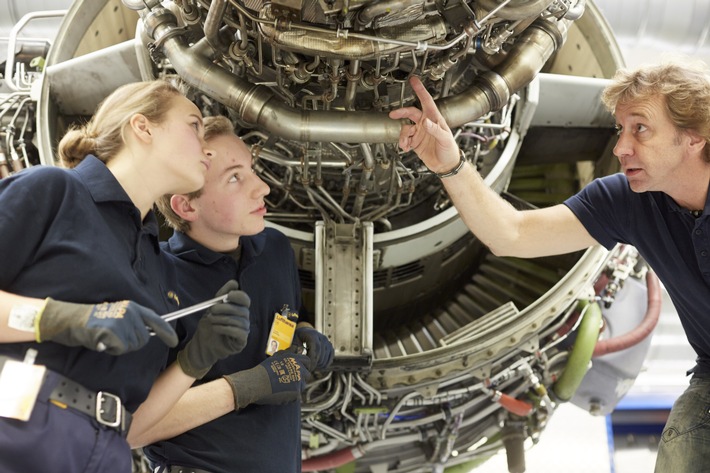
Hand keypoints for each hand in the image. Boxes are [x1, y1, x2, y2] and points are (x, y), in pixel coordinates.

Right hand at [37, 298, 177, 354]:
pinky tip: (103, 341)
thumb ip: (135, 322)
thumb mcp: (119, 315)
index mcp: (134, 307)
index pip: (156, 319)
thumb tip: (149, 334)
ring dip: (121, 346)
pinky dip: (112, 349)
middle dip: (132, 343)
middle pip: (143, 339)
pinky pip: (120, 348)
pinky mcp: (113, 332)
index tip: (175, 341)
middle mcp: (131, 313)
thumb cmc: (95, 321)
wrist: (72, 319)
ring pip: (132, 345)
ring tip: (108, 337)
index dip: (167, 332)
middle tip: (115, 337)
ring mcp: (122, 322)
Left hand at [177, 280, 250, 378]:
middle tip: (212, 309)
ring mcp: (244, 330)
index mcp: (239, 308)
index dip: (239, 296)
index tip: (228, 296)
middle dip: (225, 308)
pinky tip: (216, 328)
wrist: (202, 345)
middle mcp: (244, 318)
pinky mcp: (241, 341)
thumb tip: (233, 283)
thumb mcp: (212, 308)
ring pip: (239, 321)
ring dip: (222, 319)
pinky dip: (226, 329)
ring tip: (211, 320)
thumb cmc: (209, 326)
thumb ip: (222, 295)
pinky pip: (239, 332)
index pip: (245, 300)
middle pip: (241, 310)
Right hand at [224, 350, 311, 409]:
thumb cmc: (263, 370)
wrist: (256, 383)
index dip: (304, 366)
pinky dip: (290, 397)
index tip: (299, 370)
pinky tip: (280, 395)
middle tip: (290, 381)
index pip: (307, 361)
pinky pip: (296, 396)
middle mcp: (299, 368)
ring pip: (302, 385)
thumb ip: (288, 352)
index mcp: (295, 359)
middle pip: (307, 374)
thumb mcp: (276, 357)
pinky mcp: (296, 393)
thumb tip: (296, 348)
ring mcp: (299, 381)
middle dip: (301, 377)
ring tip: (282, 388)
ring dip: (296, 387)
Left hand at [293, 325, 333, 370]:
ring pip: (326, 357)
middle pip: (321, 354)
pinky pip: (330, 357)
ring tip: (312, 367)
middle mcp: (321, 337)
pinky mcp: (330, 346)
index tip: (308, 368)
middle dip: (315, 364)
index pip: (316, 349)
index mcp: (312, 335)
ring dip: (319, 365)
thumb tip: (297, 357)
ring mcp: (327, 342)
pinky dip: (325, 363)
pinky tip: (318, 366)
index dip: (313, 360)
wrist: (305, 331)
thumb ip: (294, 348)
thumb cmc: (298, 337)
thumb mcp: (294, 340)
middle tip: (308, 369)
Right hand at [388, 75, 460, 173]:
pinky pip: (405, 139)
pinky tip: (407, 148)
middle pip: (410, 112)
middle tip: (393, 114)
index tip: (414, 81)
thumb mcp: (445, 139)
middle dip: (401, 113)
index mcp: (434, 119)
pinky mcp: (415, 142)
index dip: (420, 90)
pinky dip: (403, 143)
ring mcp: (420, 133)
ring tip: (405, 144)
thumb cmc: (450, 151)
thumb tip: (425, 122)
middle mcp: (426, 124)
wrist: (446, 166)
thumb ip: (435, 130)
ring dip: (403, 136)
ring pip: (405, 128)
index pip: (426, 101)